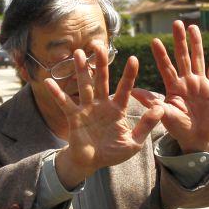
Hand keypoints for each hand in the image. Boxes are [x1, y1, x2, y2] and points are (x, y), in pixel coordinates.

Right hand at [44, 44, 163, 188]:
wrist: (92, 163)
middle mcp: (101, 104)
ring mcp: (87, 109)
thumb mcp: (134, 142)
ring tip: (78, 53)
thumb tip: (160, 109)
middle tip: (99, 45)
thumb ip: (146, 126)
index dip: (129, 74)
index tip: (134, 59)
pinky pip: (64, 103)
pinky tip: (48, 81)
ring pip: (84, 86)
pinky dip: (56, 93)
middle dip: (100, 63)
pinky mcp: (74, 116)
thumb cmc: (113, 153)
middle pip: (101, 80)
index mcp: (117, 109)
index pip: (125, 88)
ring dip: (80, 70)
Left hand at [132, 21, 208, 153]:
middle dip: (180, 40)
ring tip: (193, 28)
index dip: (161, 54)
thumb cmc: (177, 126)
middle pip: (183, 57)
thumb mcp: (163, 114)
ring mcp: (200, 83)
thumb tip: (133, 91)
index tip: (154, 41)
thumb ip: (151, 102)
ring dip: (196, 44)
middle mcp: (186, 81)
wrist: (195, 136)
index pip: (166, 67)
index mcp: (173, 86)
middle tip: (176, 23)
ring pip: (198, 59)